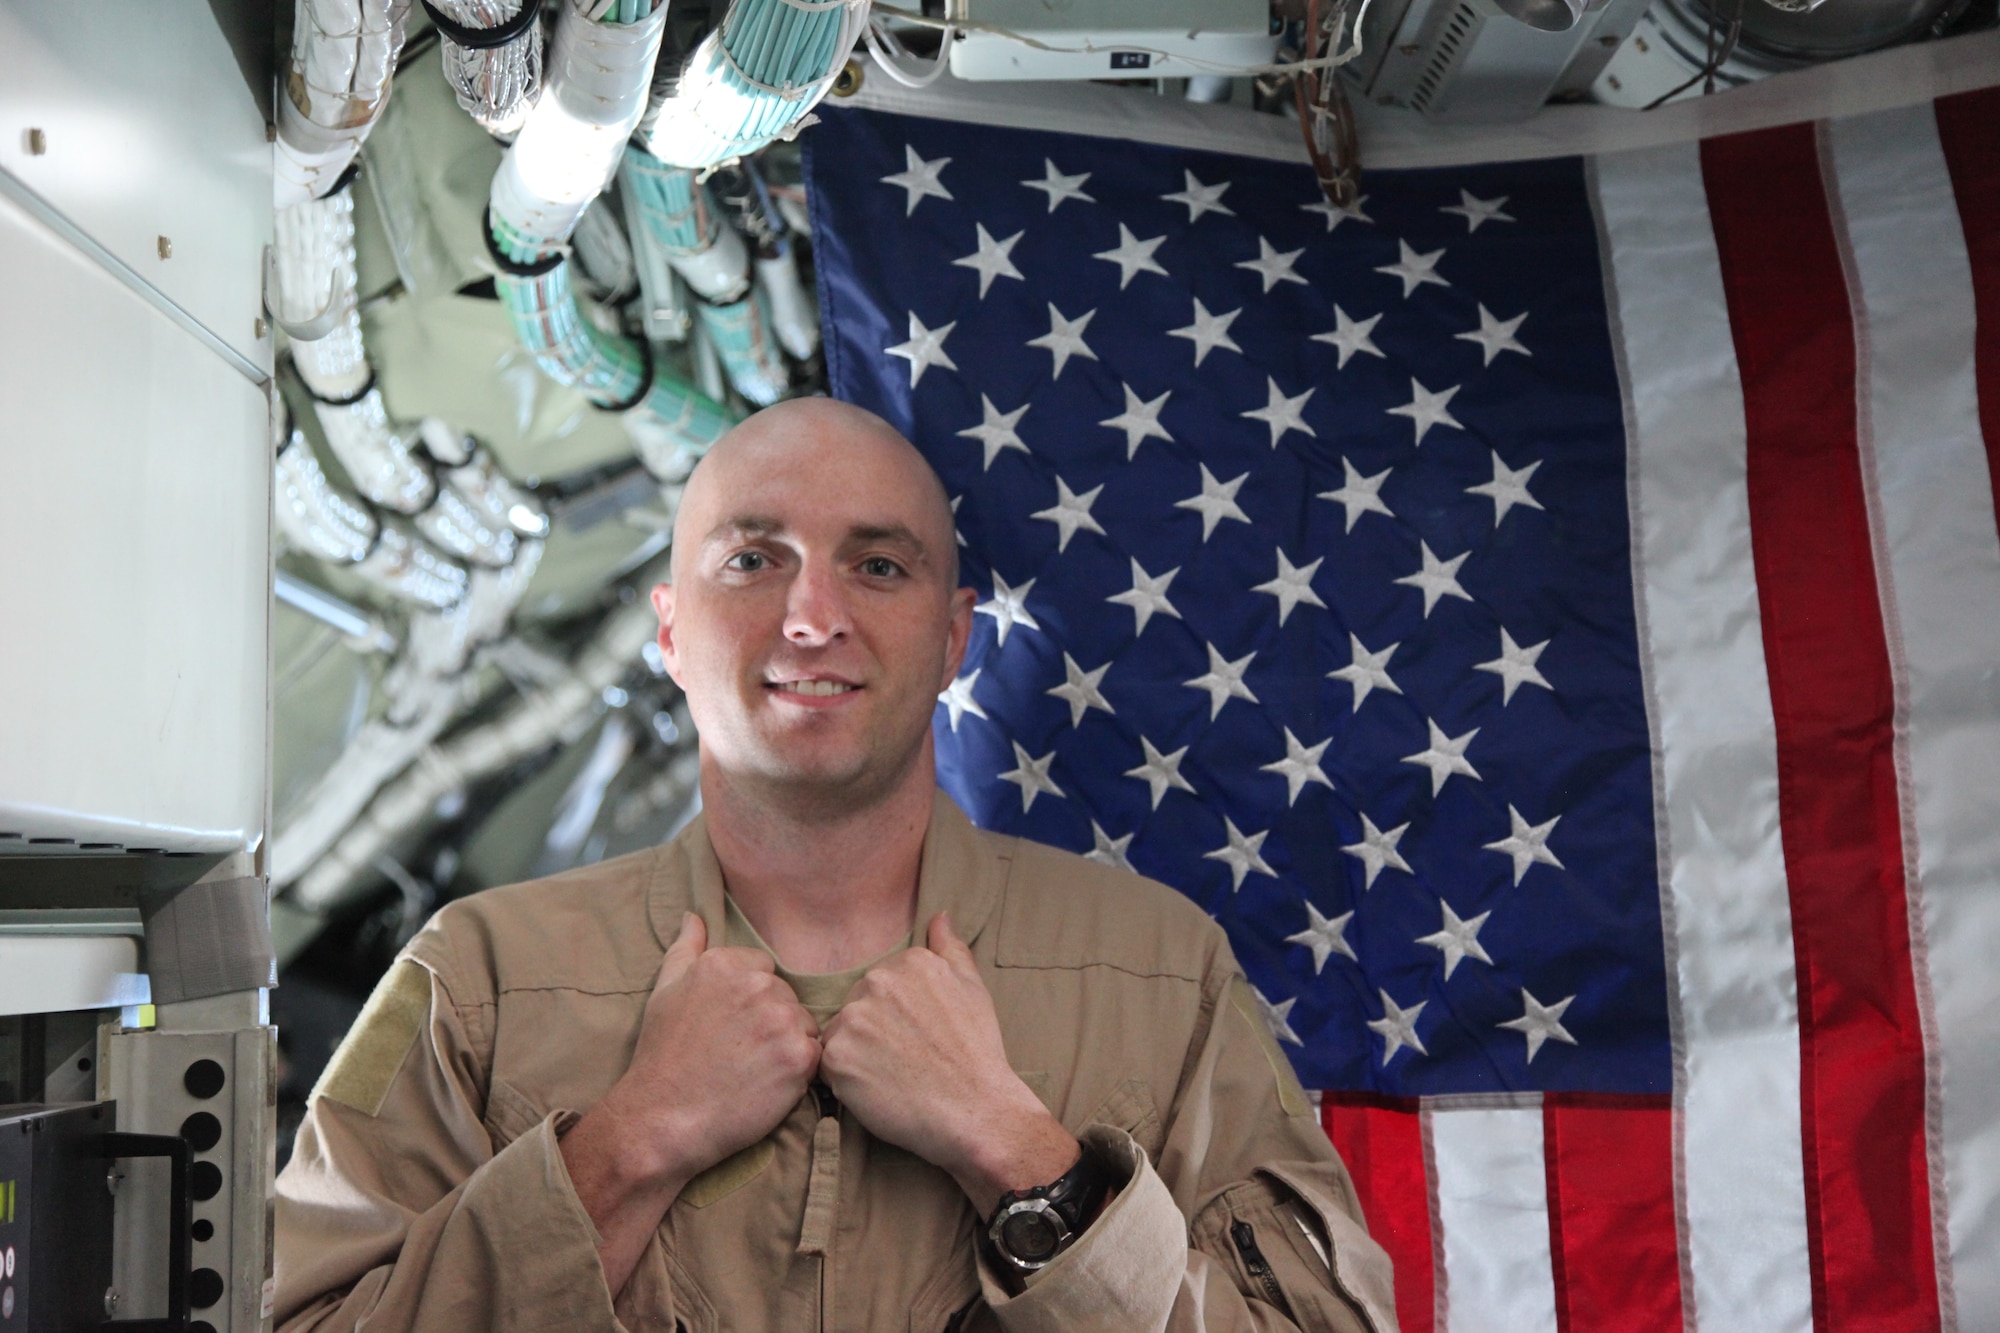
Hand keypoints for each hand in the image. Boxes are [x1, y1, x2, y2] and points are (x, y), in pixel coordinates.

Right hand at [560, 913, 819, 1293]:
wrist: (662, 1118)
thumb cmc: (663, 1056)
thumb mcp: (665, 990)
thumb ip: (686, 947)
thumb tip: (693, 915)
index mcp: (727, 963)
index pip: (765, 970)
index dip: (751, 1002)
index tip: (730, 1028)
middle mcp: (757, 984)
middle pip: (788, 997)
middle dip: (772, 1022)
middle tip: (740, 1054)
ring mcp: (781, 1019)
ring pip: (805, 1025)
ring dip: (788, 1045)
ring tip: (753, 1071)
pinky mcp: (799, 1056)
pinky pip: (815, 1055)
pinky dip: (798, 1072)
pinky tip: (767, 1085)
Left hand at [819, 913, 1078, 1211]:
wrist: (976, 1110)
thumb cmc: (977, 1052)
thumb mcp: (972, 988)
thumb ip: (949, 948)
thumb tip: (939, 915)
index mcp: (908, 962)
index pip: (881, 985)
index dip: (895, 1017)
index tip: (916, 1038)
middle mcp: (877, 982)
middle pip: (856, 1006)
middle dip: (872, 1032)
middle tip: (904, 1060)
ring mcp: (854, 1019)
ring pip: (839, 1034)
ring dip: (856, 1055)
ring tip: (892, 1077)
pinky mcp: (837, 1057)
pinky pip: (827, 1065)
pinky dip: (846, 1080)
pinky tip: (877, 1090)